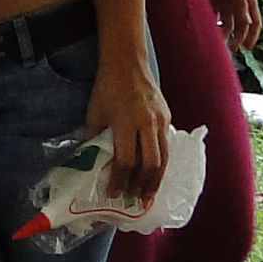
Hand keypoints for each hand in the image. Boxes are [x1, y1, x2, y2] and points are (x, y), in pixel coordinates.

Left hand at [89, 53, 173, 206]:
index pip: (126, 160)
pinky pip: (166, 146)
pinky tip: (154, 174)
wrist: (127, 62)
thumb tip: (95, 163)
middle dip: (142, 185)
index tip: (113, 193)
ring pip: (164, 158)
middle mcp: (147, 123)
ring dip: (156, 179)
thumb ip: (96, 138)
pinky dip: (161, 163)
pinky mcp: (168, 117)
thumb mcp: (95, 114)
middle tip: (134, 199)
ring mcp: (161, 120)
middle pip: (150, 164)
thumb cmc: (107, 88)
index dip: (120, 180)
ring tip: (148, 195)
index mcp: (126, 122)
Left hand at [196, 0, 262, 48]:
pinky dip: (212, 24)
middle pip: (240, 25)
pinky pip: (214, 15)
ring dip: (224, 33)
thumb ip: (239, 3)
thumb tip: (246, 24)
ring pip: (226, 23)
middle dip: (236, 38)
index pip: (254, 22)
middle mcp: (238, 2)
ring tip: (217, 44)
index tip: (246, 48)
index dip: (251, 35)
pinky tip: (207, 31)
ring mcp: (225, 0)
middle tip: (230, 50)